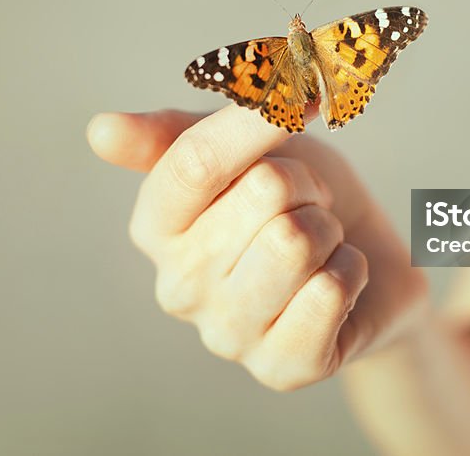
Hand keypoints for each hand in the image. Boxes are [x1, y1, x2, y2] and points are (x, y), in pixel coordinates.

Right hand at [87, 105, 427, 390]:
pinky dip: (350, 271)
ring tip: (319, 242)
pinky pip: (329, 290)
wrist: (369, 260)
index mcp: (156, 225)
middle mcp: (178, 286)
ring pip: (298, 241)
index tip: (302, 101)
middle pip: (265, 193)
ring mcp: (226, 334)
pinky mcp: (281, 368)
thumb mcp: (247, 146)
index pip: (194, 161)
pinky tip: (337, 283)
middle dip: (306, 186)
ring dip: (328, 229)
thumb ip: (180, 133)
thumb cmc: (300, 197)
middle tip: (306, 204)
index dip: (256, 123)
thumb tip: (100, 130)